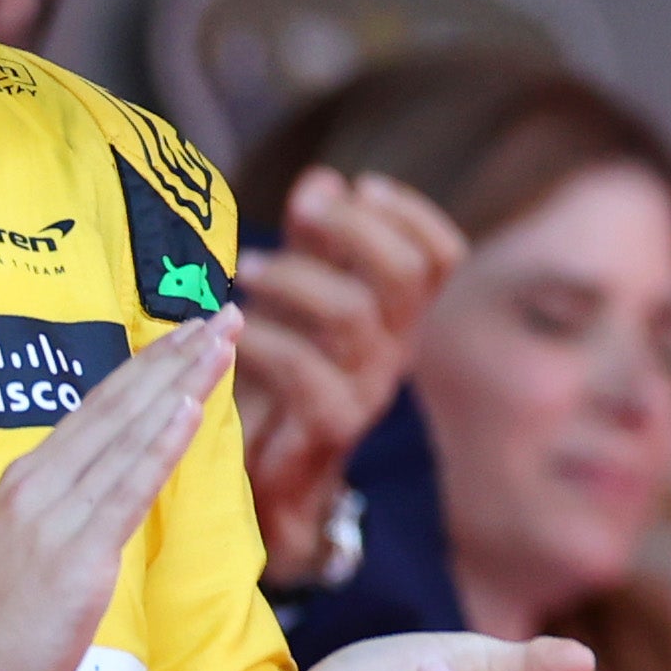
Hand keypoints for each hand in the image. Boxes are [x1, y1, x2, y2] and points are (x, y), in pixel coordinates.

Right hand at [0, 312, 235, 670]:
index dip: (149, 365)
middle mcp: (40, 482)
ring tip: (224, 341)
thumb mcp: (34, 545)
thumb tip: (115, 478)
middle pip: (118, 406)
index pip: (99, 407)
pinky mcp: (78, 553)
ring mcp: (57, 514)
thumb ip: (72, 506)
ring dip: (183, 383)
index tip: (192, 330)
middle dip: (177, 357)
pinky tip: (191, 407)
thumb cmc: (1, 623)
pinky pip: (128, 487)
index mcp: (29, 477)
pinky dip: (162, 443)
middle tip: (227, 314)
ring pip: (130, 434)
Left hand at [241, 172, 464, 588]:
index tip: (360, 185)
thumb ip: (311, 247)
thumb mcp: (293, 305)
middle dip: (353, 229)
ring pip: (356, 314)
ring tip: (243, 270)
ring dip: (295, 279)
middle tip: (298, 211)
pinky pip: (307, 373)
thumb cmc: (270, 386)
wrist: (257, 491)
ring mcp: (367, 391)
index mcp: (394, 317)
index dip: (409, 213)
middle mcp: (395, 350)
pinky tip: (230, 331)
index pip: (440, 255)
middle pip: (409, 273)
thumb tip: (322, 179)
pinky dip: (265, 340)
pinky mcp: (329, 431)